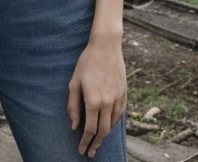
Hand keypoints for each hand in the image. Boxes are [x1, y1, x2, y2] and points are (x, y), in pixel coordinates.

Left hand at [67, 36, 126, 157]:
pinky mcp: (124, 94)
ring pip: (112, 125)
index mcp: (93, 101)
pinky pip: (119, 115)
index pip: (89, 129)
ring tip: (98, 142)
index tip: (81, 150)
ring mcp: (117, 99)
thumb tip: (74, 126)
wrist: (106, 46)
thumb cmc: (86, 62)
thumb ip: (73, 105)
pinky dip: (112, 124)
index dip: (85, 142)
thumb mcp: (74, 82)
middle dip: (96, 144)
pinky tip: (107, 126)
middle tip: (90, 153)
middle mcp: (107, 103)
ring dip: (105, 135)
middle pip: (102, 131)